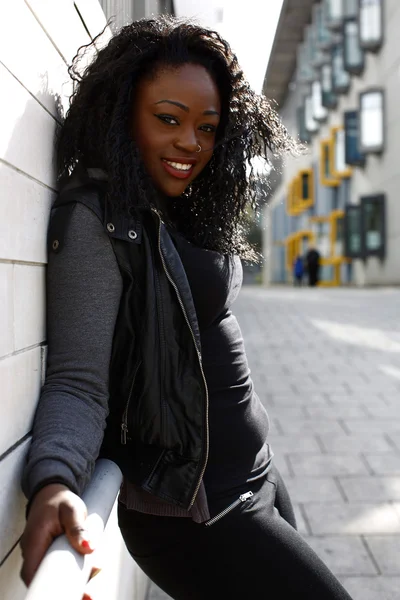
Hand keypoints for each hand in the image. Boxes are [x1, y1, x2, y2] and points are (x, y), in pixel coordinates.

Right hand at [20, 484, 99, 598]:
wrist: (52, 492)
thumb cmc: (60, 499)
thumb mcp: (72, 509)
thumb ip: (78, 528)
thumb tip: (88, 547)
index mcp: (34, 541)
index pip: (32, 573)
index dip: (48, 588)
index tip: (70, 593)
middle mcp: (31, 550)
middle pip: (42, 579)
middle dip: (63, 590)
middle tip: (86, 594)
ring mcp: (37, 553)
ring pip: (49, 575)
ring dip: (68, 583)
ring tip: (89, 589)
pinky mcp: (45, 554)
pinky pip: (54, 569)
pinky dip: (68, 574)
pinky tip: (85, 575)